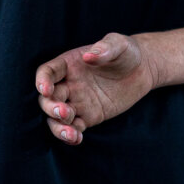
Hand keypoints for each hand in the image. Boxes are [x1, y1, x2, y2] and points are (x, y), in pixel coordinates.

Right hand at [35, 33, 159, 144]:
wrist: (141, 70)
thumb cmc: (127, 52)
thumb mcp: (119, 44)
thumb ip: (105, 48)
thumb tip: (89, 56)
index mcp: (68, 65)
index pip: (47, 72)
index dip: (42, 81)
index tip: (46, 89)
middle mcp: (68, 84)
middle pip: (48, 98)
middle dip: (51, 107)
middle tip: (64, 112)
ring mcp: (77, 102)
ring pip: (57, 117)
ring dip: (59, 126)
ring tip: (71, 133)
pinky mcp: (88, 116)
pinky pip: (75, 127)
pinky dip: (72, 136)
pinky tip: (78, 139)